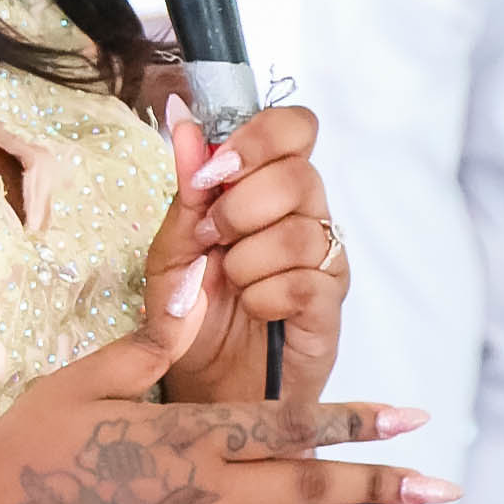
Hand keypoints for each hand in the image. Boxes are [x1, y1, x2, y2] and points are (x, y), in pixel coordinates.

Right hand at [0, 249, 450, 503]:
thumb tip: (201, 279)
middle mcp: (204, 496)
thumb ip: (154, 336)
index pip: (293, 423)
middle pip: (312, 485)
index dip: (359, 420)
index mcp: (186, 436)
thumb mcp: (83, 379)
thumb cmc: (23, 448)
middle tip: (443, 487)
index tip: (414, 418)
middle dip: (383, 482)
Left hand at [153, 99, 346, 410]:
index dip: (259, 139)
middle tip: (214, 240)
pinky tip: (253, 308)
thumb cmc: (190, 311)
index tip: (217, 173)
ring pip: (302, 231)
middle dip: (240, 208)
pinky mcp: (331, 309)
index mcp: (270, 188)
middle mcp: (308, 217)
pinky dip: (264, 295)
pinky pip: (307, 283)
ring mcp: (326, 262)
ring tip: (231, 284)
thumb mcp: (172, 246)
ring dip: (247, 259)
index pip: (296, 127)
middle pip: (300, 175)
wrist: (200, 383)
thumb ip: (187, 187)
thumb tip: (184, 119)